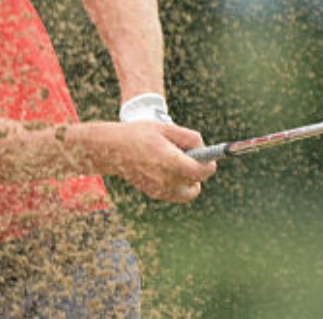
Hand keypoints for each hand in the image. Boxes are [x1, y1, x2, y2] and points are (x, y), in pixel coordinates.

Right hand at [87, 119, 216, 201]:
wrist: (111, 149)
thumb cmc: (139, 134)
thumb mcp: (166, 128)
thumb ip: (189, 137)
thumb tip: (204, 148)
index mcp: (170, 161)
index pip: (201, 172)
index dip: (209, 165)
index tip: (211, 159)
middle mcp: (166, 179)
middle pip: (196, 181)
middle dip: (198, 169)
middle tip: (191, 156)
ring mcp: (159, 189)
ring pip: (188, 190)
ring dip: (189, 178)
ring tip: (179, 162)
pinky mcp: (154, 194)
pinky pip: (177, 193)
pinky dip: (179, 184)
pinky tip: (170, 169)